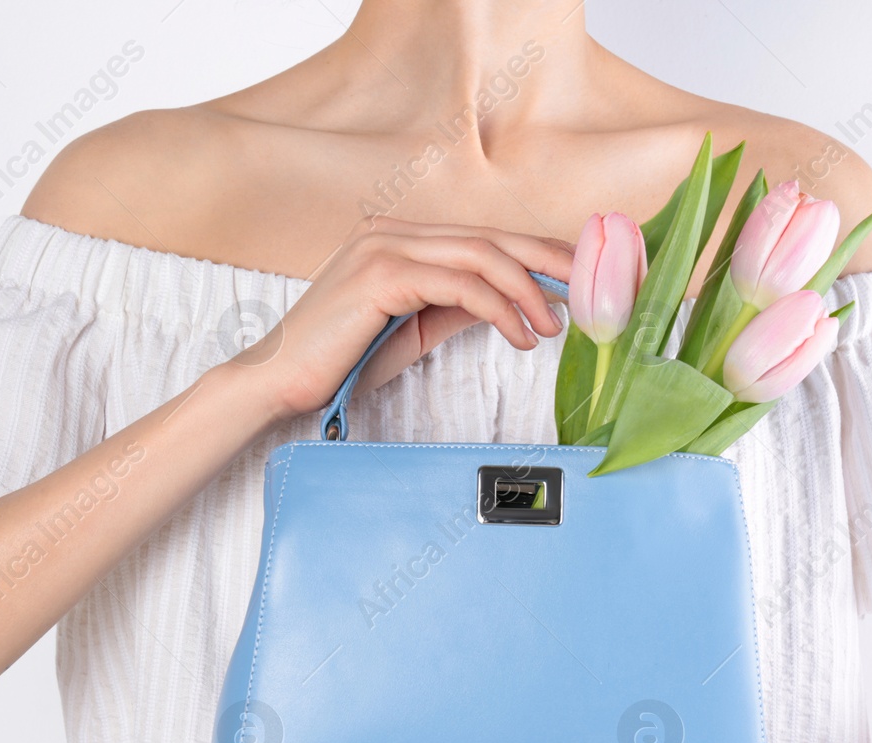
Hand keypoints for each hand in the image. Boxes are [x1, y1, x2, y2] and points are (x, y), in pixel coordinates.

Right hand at [237, 216, 574, 420]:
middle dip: (549, 261)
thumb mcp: (414, 328)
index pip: (482, 238)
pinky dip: (500, 309)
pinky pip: (461, 284)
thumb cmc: (341, 361)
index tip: (579, 277)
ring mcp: (385, 248)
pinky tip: (521, 335)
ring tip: (554, 326)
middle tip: (593, 286)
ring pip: (482, 256)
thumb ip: (457, 306)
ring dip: (529, 291)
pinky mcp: (381, 274)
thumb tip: (512, 302)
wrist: (278, 381)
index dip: (536, 255)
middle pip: (491, 237)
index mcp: (397, 239)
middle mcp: (391, 232)